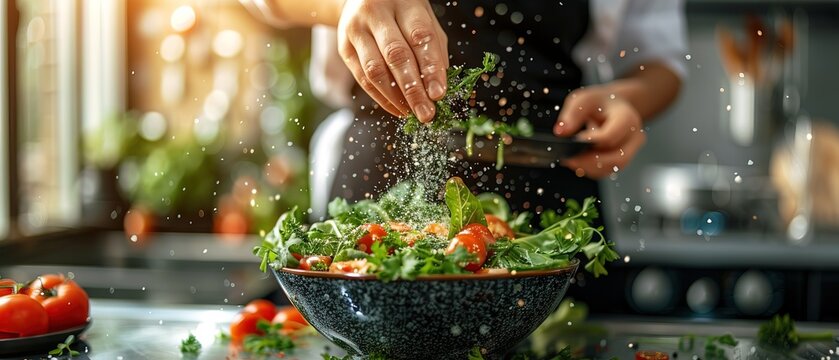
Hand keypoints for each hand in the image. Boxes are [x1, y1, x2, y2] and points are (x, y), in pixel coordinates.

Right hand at [337, 0, 448, 121]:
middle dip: (413, 90)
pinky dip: (381, 98)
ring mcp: (356, 29)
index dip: (430, 68)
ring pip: (375, 70)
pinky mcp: (344, 47)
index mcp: (404, 3)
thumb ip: (434, 49)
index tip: (439, 94)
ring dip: (395, 98)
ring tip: (411, 112)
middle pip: (396, 55)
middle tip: (426, 113)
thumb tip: (438, 87)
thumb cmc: (401, 12)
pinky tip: (396, 108)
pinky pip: (362, 78)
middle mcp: (377, 13)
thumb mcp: (424, 19)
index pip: (420, 37)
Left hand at [554, 86, 646, 178]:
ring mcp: (630, 151)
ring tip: (569, 160)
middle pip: (615, 158)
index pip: (610, 136)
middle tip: (567, 160)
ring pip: (611, 168)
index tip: (573, 142)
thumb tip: (560, 132)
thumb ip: (572, 113)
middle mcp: (634, 137)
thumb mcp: (583, 99)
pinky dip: (590, 169)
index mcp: (627, 118)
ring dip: (588, 167)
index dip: (590, 142)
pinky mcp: (622, 160)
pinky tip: (577, 162)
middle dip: (589, 162)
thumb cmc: (599, 102)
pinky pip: (606, 171)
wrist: (613, 107)